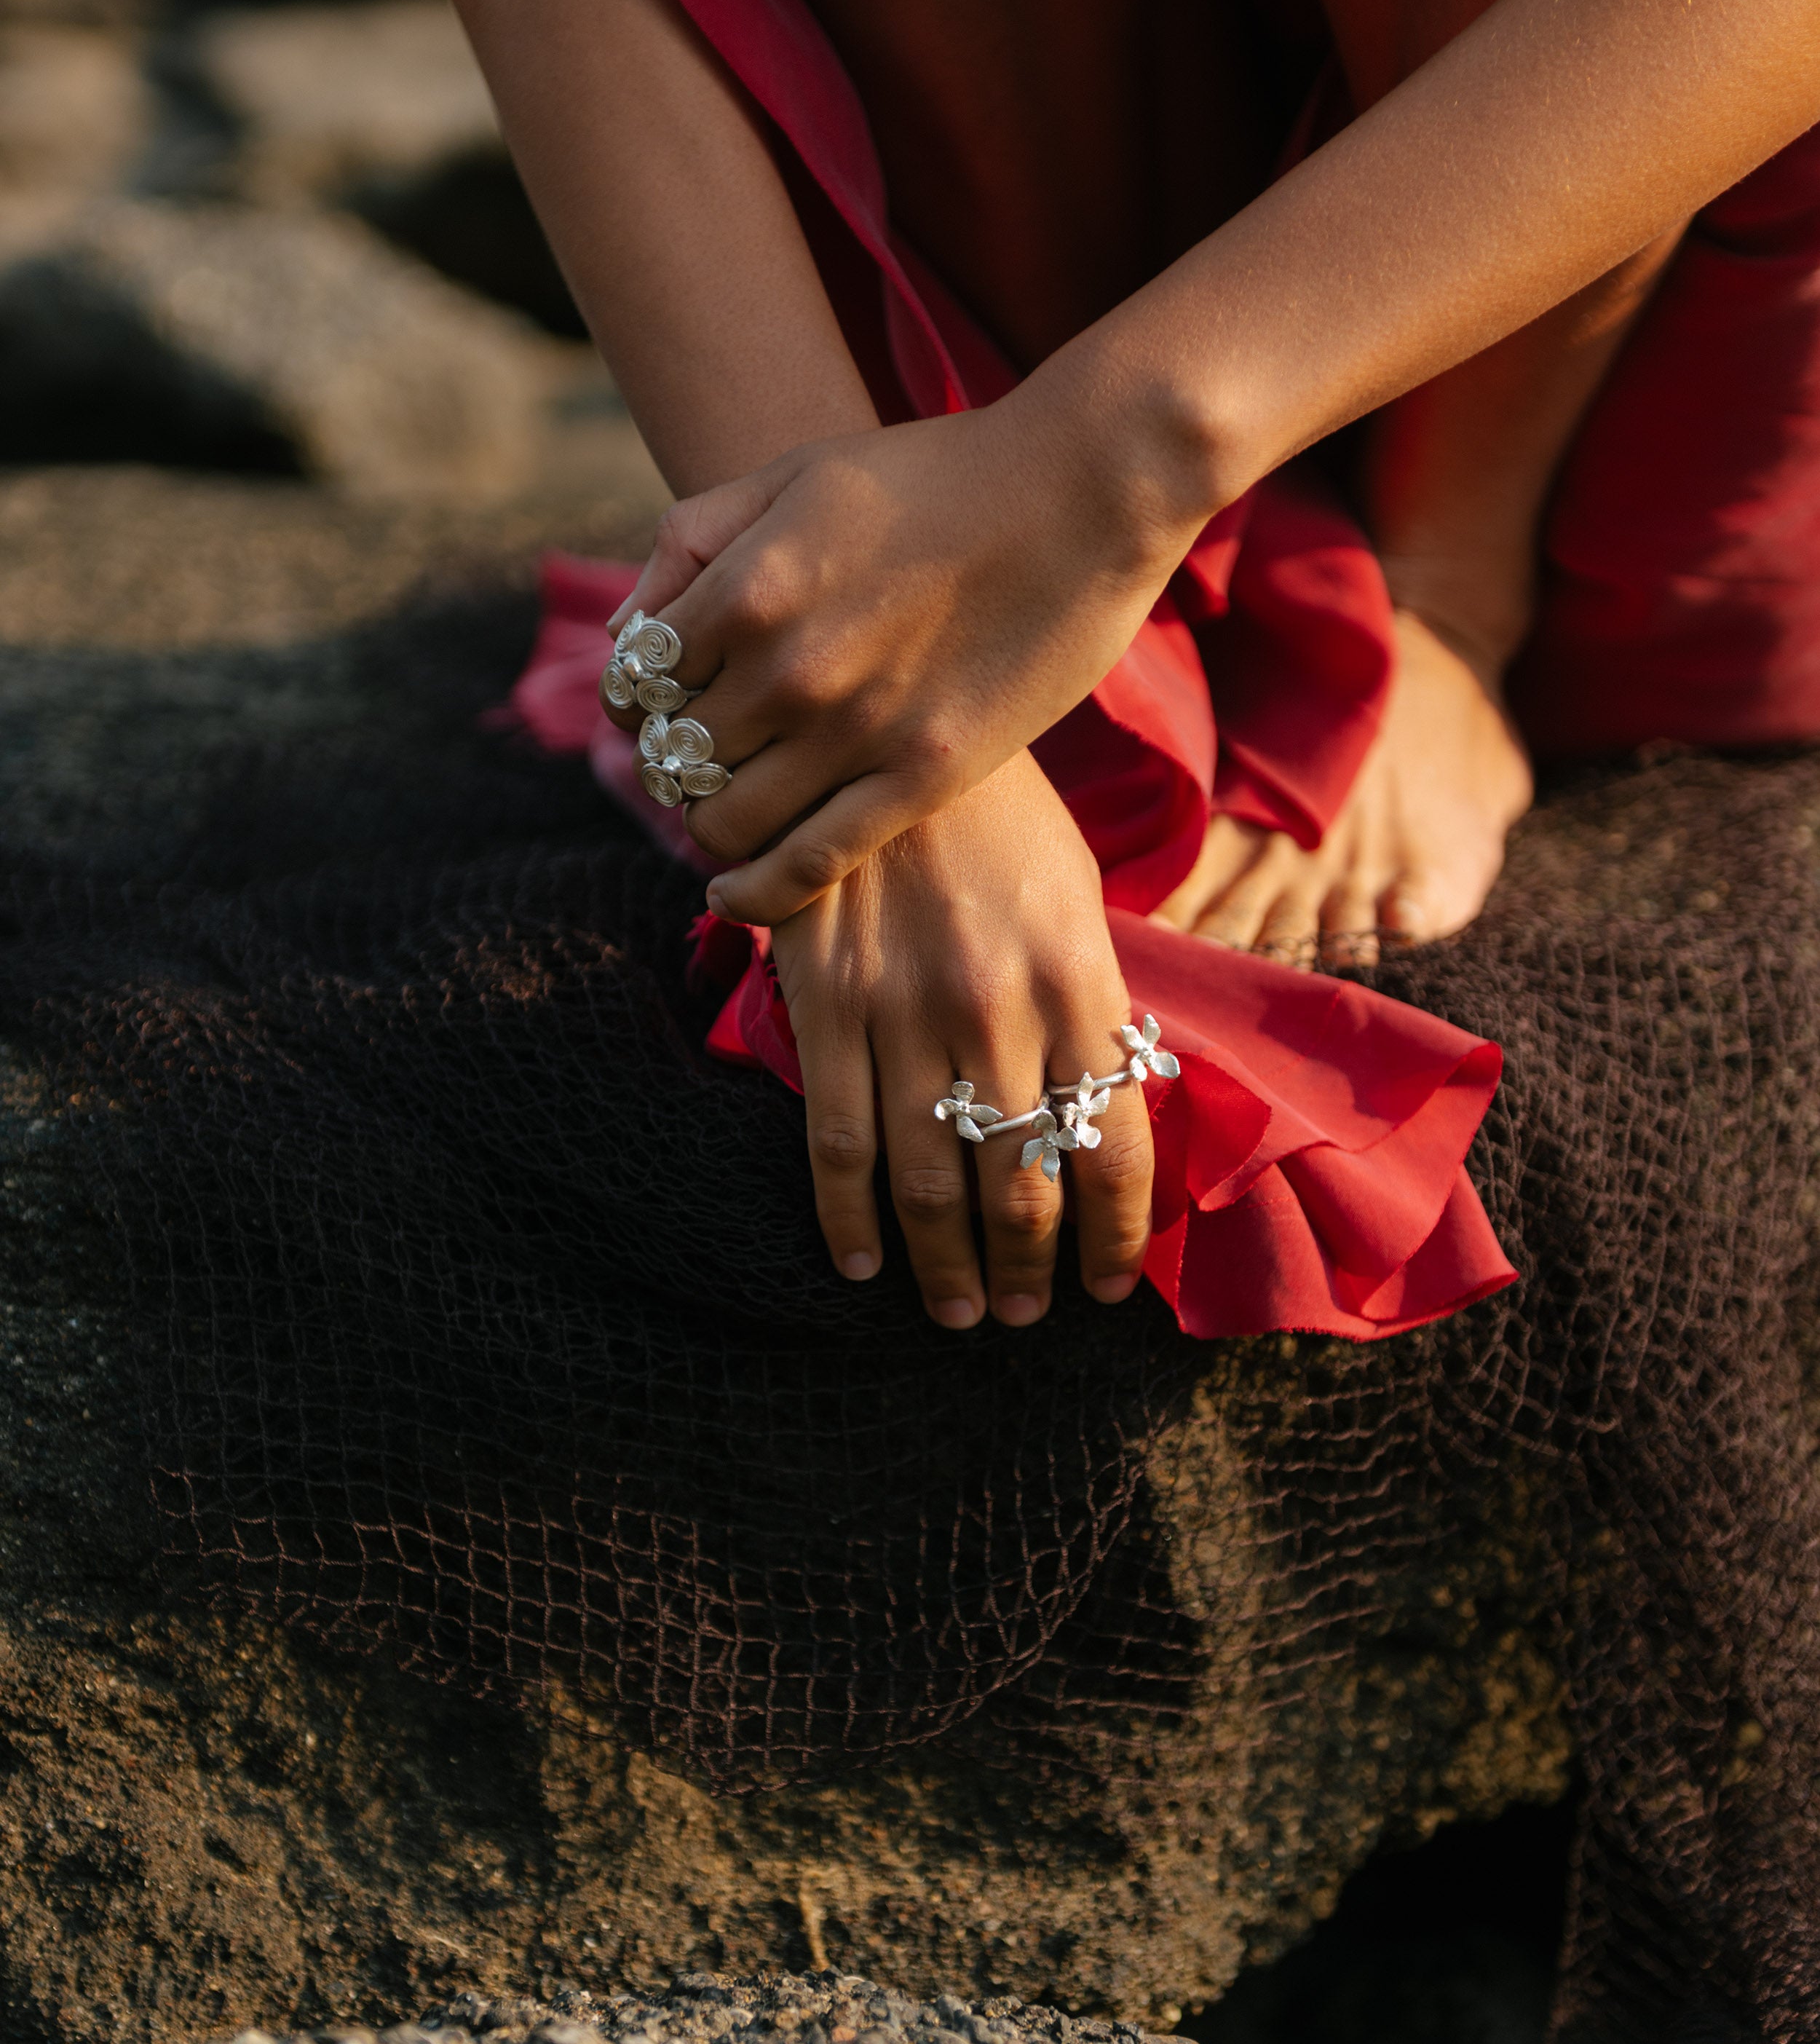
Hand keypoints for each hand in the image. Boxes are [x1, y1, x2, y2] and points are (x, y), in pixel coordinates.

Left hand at [607, 372, 1213, 926]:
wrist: (1084, 489)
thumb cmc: (937, 474)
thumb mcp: (794, 473)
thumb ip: (695, 541)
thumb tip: (627, 631)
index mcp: (747, 588)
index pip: (635, 681)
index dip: (634, 699)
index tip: (655, 703)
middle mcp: (788, 668)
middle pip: (673, 756)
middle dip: (670, 761)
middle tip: (698, 756)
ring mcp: (856, 731)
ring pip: (725, 820)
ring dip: (710, 820)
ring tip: (732, 802)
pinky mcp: (921, 779)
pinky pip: (806, 865)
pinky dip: (754, 891)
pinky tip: (732, 891)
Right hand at [769, 749, 1154, 1327]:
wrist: (881, 727)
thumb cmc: (996, 814)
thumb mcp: (1076, 893)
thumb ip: (1091, 1001)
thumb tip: (1107, 1103)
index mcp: (1081, 983)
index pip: (1115, 1145)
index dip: (1117, 1235)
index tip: (1110, 1286)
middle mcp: (1002, 1011)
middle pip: (1024, 1184)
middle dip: (1028, 1271)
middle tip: (1021, 1316)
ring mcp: (909, 1014)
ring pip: (932, 1181)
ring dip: (947, 1268)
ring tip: (957, 1313)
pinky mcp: (829, 1006)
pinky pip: (838, 1140)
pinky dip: (848, 1220)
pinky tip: (862, 1265)